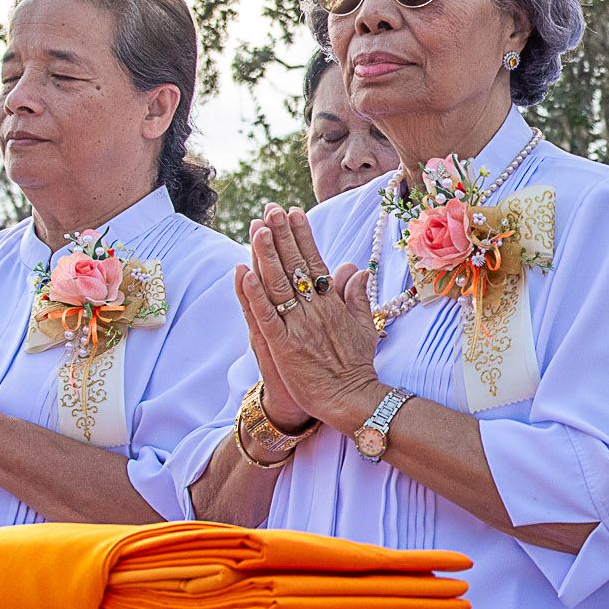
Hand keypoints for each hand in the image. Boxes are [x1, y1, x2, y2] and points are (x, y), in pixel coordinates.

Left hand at [237, 208, 384, 428]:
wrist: (351, 400)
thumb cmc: (356, 366)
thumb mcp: (364, 326)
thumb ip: (357, 296)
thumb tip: (356, 267)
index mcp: (333, 304)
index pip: (315, 262)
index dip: (303, 236)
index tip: (294, 212)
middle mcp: (315, 310)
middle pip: (295, 266)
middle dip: (282, 235)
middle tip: (271, 208)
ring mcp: (298, 326)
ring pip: (278, 284)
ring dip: (267, 254)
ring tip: (258, 227)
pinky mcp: (283, 346)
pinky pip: (265, 315)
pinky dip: (253, 294)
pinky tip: (244, 272)